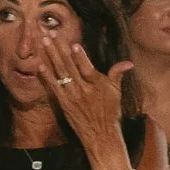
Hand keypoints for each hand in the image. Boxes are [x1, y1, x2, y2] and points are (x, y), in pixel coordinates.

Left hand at [39, 26, 128, 169]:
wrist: (101, 136)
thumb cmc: (110, 114)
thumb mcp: (117, 93)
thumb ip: (118, 75)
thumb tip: (129, 63)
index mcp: (98, 85)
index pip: (87, 68)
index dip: (80, 57)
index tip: (73, 44)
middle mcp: (84, 90)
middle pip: (70, 66)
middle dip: (59, 48)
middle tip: (50, 33)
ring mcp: (72, 96)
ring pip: (60, 73)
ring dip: (51, 56)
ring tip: (44, 42)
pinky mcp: (64, 103)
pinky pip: (54, 87)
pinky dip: (47, 76)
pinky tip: (40, 64)